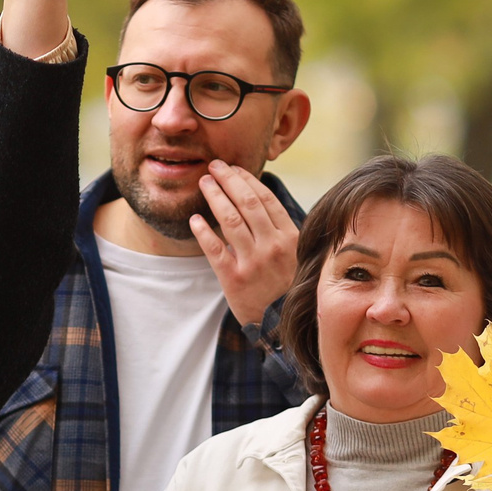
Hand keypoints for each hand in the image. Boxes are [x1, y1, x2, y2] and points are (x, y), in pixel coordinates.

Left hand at [190, 161, 299, 325]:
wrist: (284, 324)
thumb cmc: (289, 286)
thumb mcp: (297, 255)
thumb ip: (282, 229)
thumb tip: (260, 198)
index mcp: (290, 237)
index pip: (265, 199)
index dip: (247, 179)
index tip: (234, 168)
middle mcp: (272, 246)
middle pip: (247, 203)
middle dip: (228, 180)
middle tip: (214, 166)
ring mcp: (253, 262)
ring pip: (231, 221)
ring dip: (215, 197)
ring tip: (204, 183)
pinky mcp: (234, 279)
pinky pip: (215, 250)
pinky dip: (203, 232)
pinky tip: (194, 219)